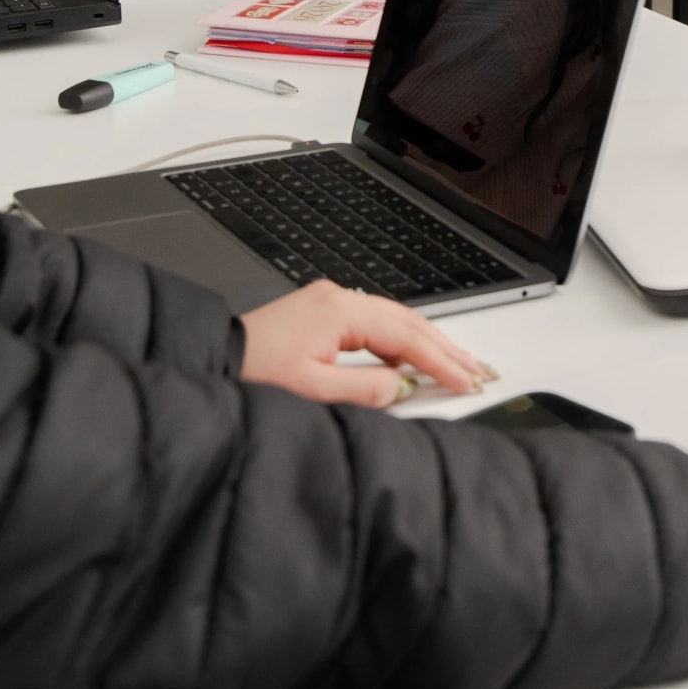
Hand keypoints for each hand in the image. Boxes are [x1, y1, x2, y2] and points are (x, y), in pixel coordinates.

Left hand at [237, 280, 493, 407]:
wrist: (212, 360)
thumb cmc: (251, 374)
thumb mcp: (311, 390)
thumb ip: (363, 388)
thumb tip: (401, 386)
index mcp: (338, 311)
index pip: (405, 336)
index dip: (439, 360)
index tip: (465, 380)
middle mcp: (337, 298)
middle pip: (405, 321)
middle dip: (442, 346)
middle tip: (475, 368)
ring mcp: (329, 301)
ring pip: (392, 320)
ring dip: (424, 342)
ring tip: (453, 364)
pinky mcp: (321, 312)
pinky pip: (373, 323)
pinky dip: (398, 341)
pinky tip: (408, 359)